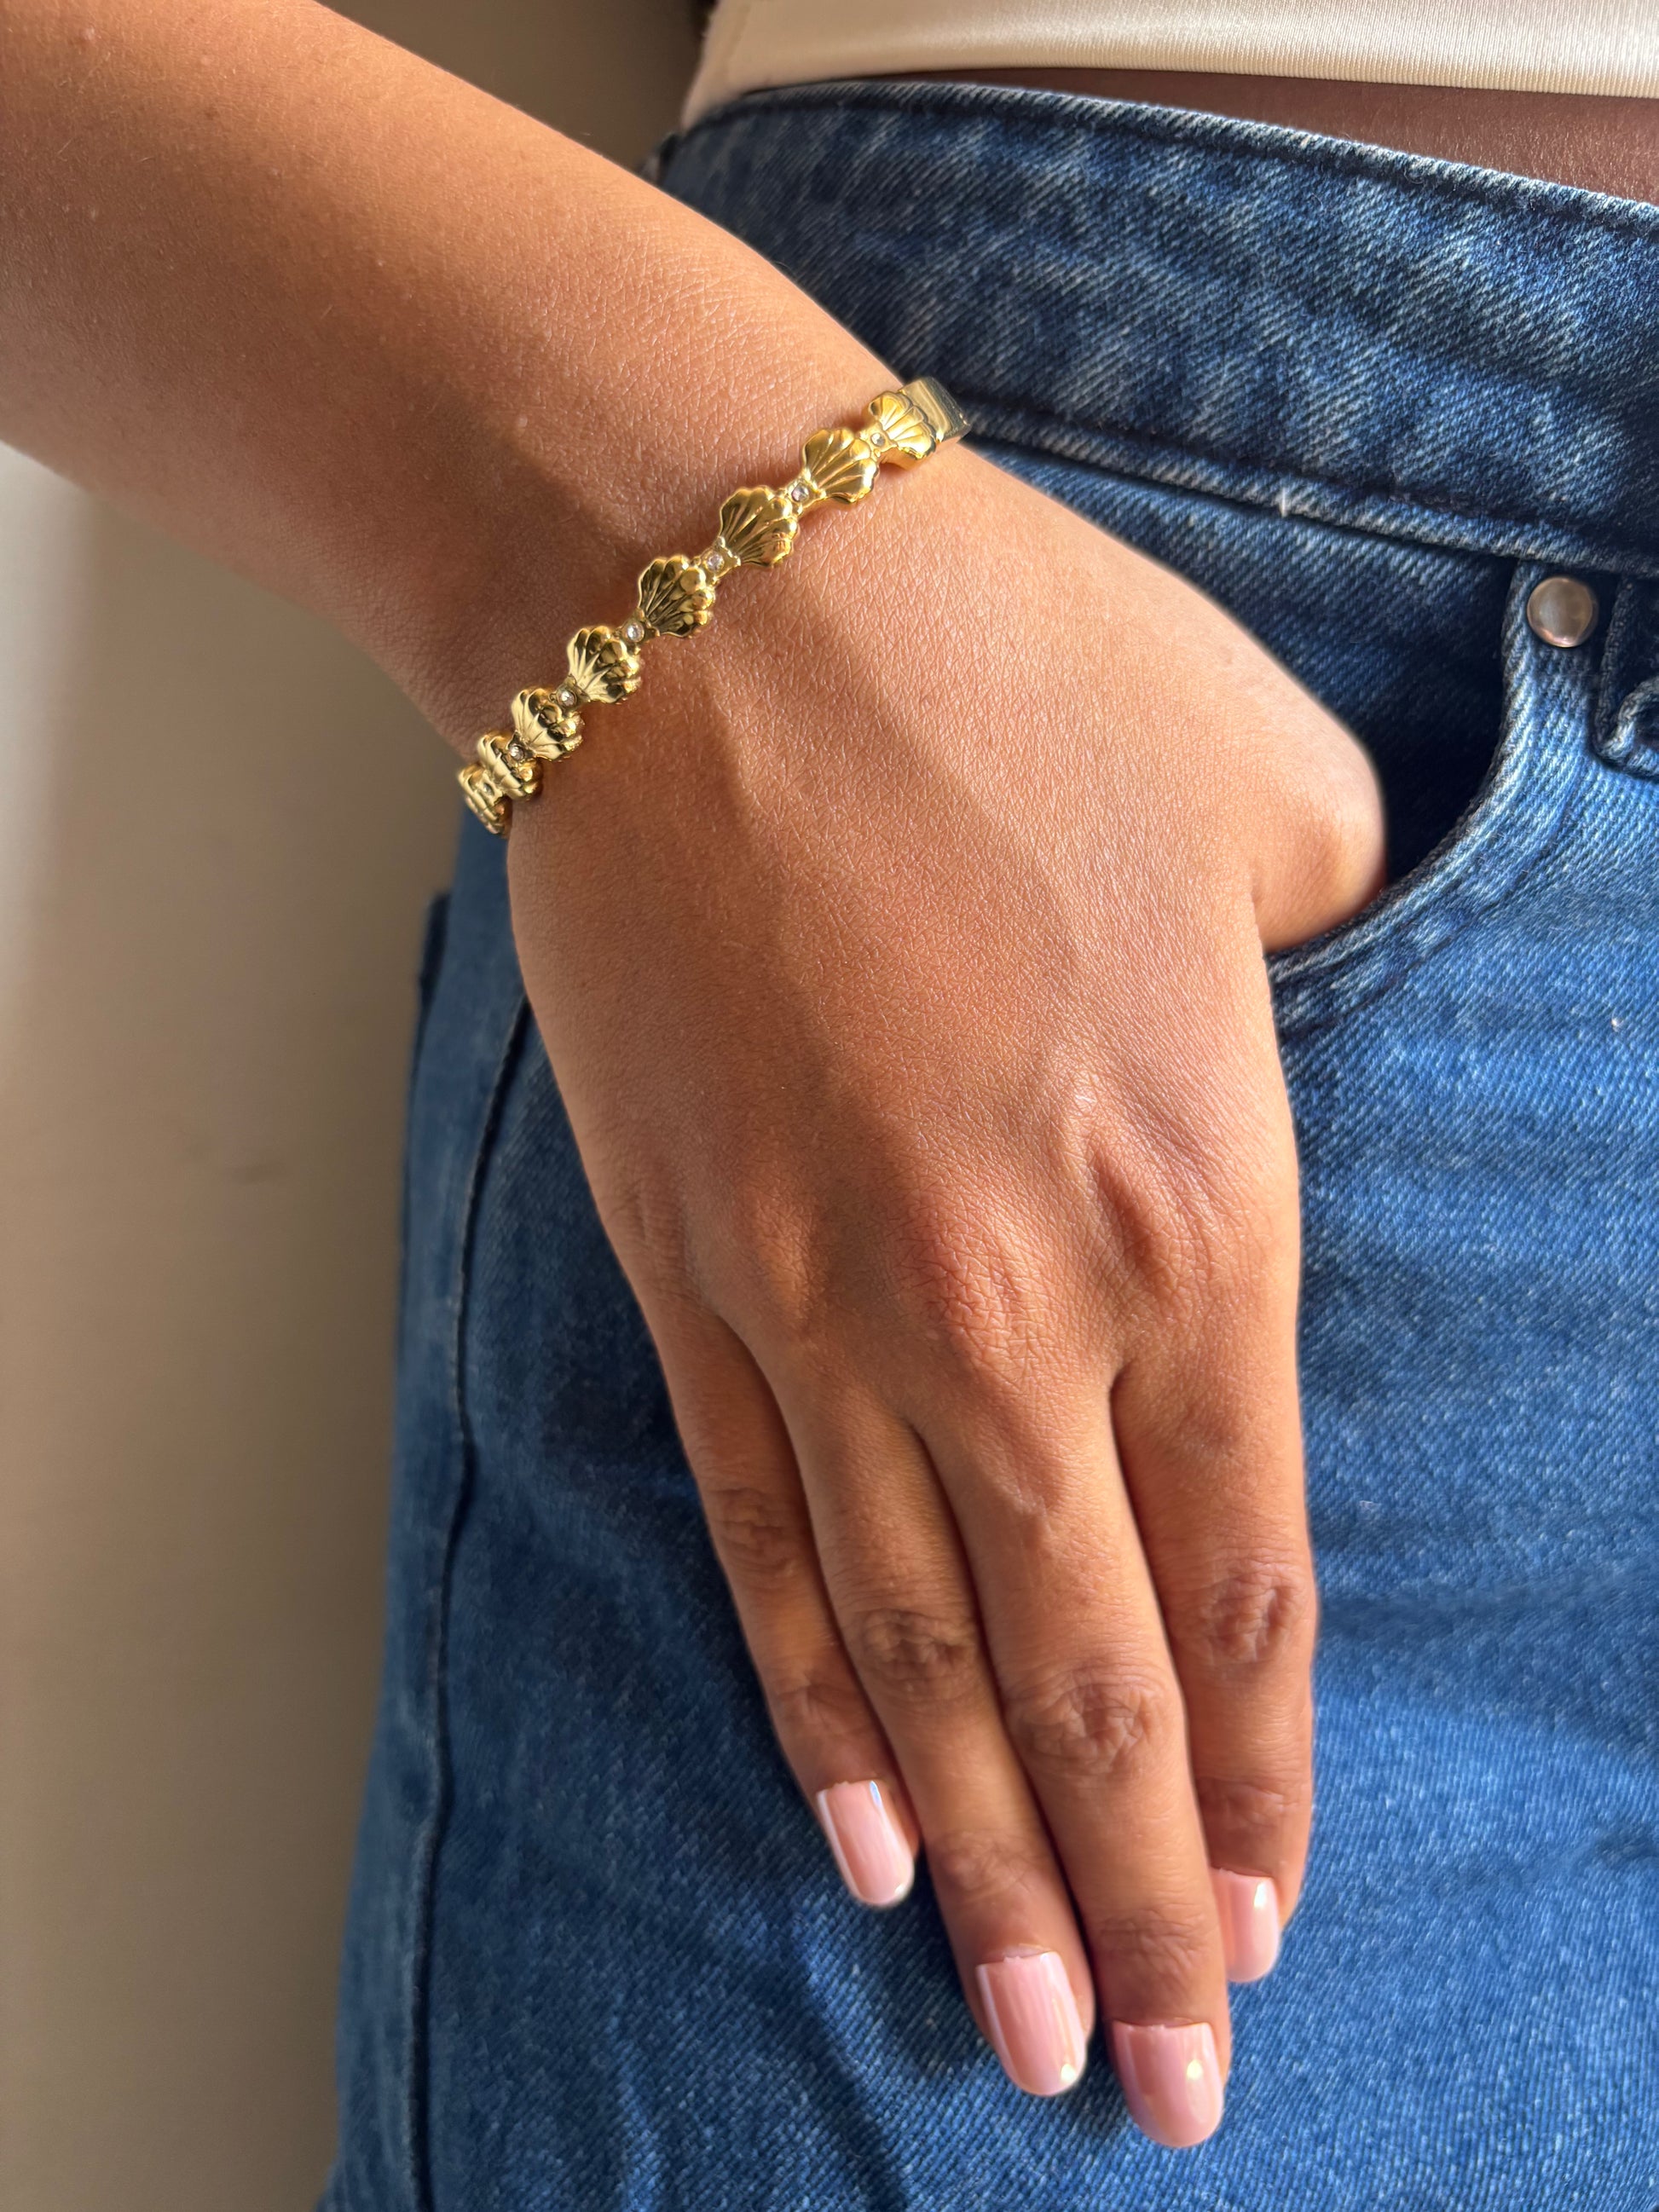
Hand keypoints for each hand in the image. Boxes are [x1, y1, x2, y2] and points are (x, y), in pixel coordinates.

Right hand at [504, 439, 1382, 2143]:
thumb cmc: (1003, 669)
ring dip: (980, 1855)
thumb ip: (1342, 965)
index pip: (1248, 1575)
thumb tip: (1302, 1045)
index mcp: (1195, 1201)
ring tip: (1025, 2025)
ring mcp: (826, 1306)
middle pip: (1090, 1671)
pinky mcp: (687, 1273)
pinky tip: (856, 1822)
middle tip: (1166, 2078)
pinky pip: (759, 1537)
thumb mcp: (1275, 796)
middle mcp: (1011, 1305)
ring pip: (923, 1651)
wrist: (697, 600)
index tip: (1270, 1918)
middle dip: (1140, 1898)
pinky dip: (813, 1697)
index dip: (1258, 1778)